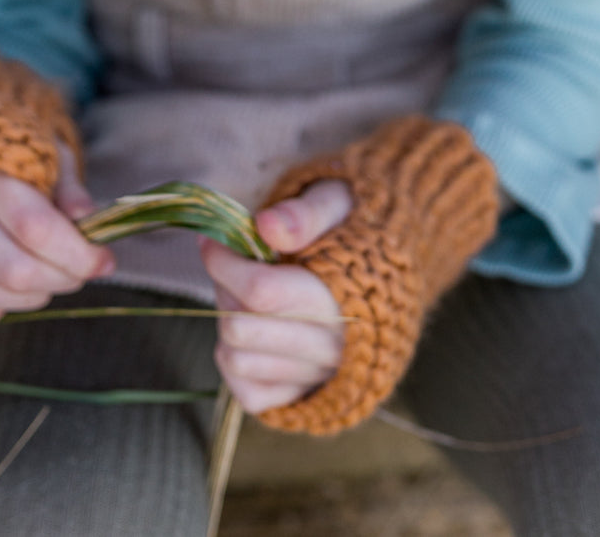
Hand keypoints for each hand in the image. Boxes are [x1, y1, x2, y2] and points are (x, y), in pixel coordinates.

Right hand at [0, 141, 114, 325]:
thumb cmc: (6, 152)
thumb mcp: (42, 150)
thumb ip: (65, 183)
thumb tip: (87, 218)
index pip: (33, 225)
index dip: (76, 252)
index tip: (104, 260)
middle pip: (11, 267)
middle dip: (59, 279)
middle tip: (80, 273)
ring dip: (27, 298)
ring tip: (49, 282)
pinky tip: (7, 295)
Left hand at [200, 179, 350, 414]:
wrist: (387, 273)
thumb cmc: (353, 231)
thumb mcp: (337, 203)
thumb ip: (305, 213)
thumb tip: (266, 225)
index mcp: (341, 297)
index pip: (261, 292)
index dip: (223, 263)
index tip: (213, 239)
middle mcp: (332, 346)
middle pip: (240, 328)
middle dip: (224, 288)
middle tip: (233, 264)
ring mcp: (318, 376)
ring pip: (237, 360)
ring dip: (228, 322)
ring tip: (244, 295)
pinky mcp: (304, 397)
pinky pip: (248, 394)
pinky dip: (235, 363)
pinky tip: (252, 328)